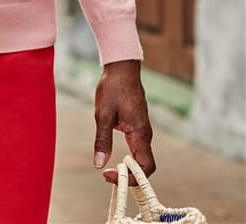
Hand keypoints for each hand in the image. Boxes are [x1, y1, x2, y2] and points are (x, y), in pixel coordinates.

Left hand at [93, 59, 154, 184]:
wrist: (121, 67)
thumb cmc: (113, 88)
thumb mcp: (102, 115)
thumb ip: (102, 140)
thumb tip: (99, 164)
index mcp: (140, 133)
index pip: (145, 168)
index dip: (132, 178)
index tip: (110, 174)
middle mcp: (146, 134)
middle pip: (144, 165)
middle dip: (128, 175)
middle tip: (107, 173)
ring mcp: (143, 129)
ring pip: (141, 156)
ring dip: (128, 166)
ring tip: (109, 167)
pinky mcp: (138, 124)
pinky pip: (138, 146)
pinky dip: (129, 156)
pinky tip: (114, 153)